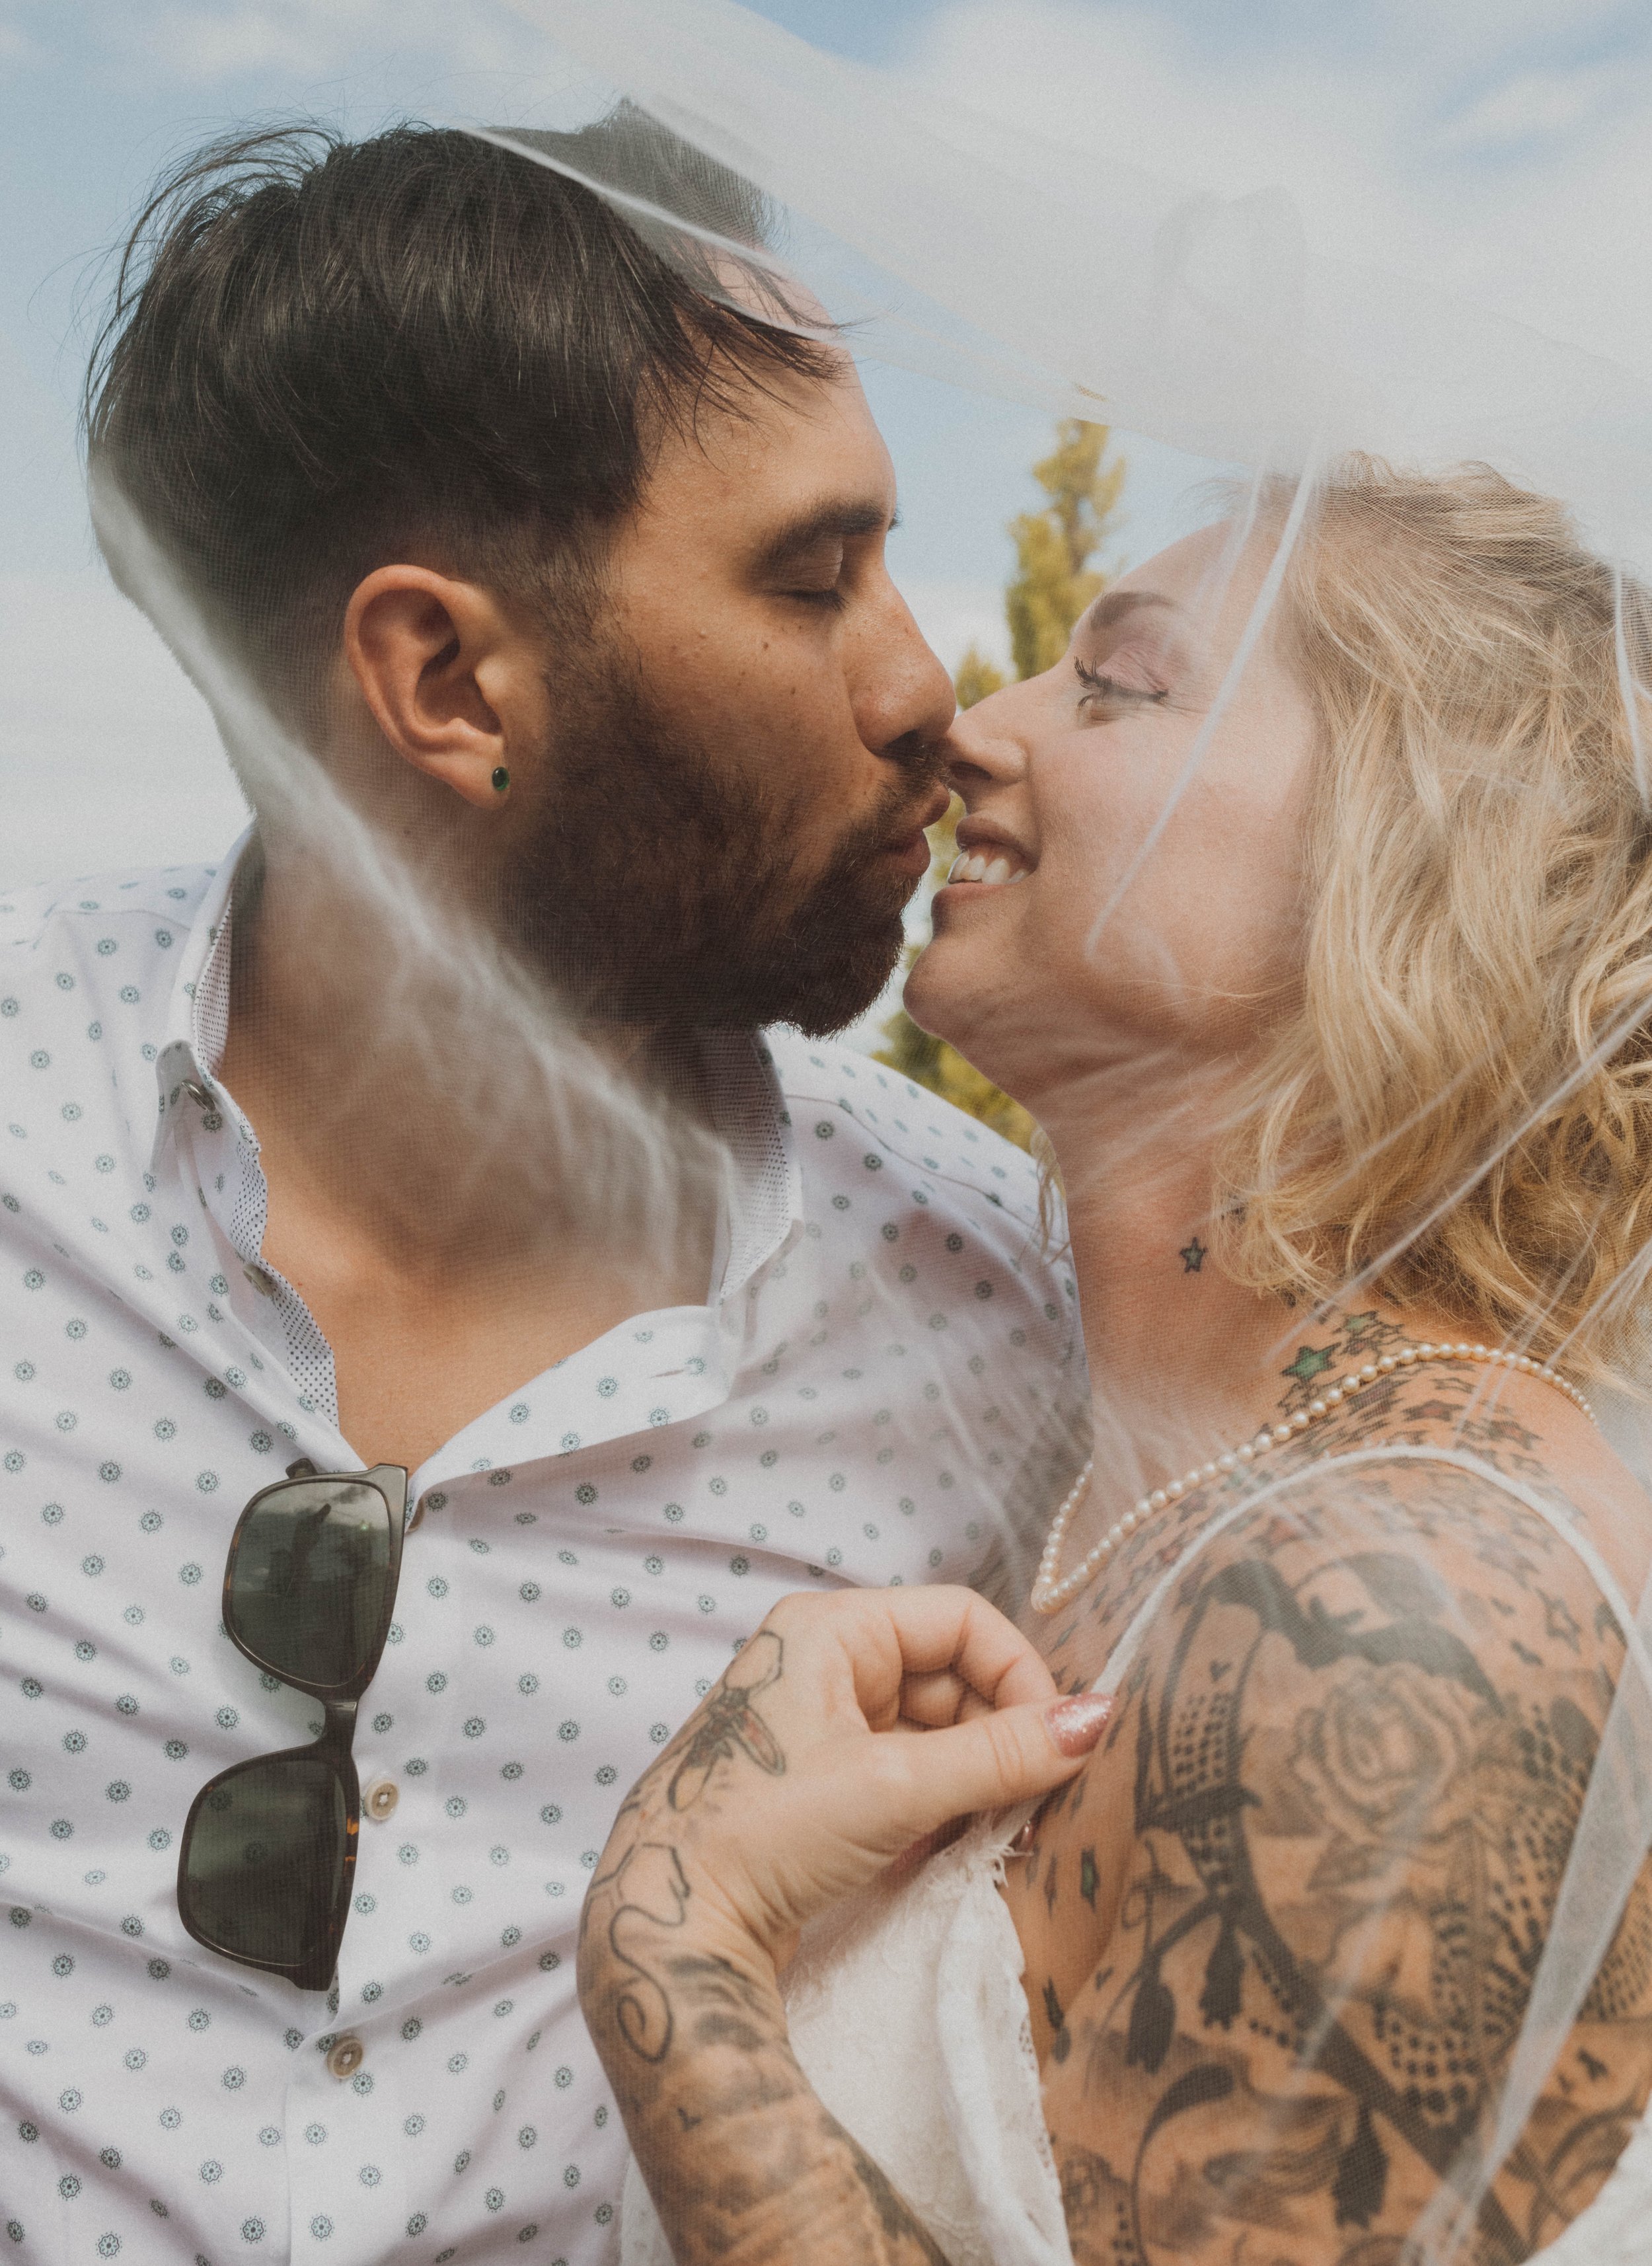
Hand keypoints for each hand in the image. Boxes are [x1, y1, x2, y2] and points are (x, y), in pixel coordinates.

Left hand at [582, 1585, 1110, 1982]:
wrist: (671, 1931)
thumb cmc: (761, 1835)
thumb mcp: (894, 1788)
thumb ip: (1002, 1754)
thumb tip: (1097, 1719)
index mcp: (828, 1630)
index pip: (959, 1619)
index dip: (1019, 1673)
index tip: (1058, 1741)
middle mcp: (823, 1662)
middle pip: (952, 1676)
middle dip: (1002, 1736)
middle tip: (1042, 1802)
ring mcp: (821, 1723)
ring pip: (935, 1730)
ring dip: (979, 1778)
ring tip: (1010, 1832)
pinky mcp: (823, 1782)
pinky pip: (908, 1772)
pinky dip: (945, 1804)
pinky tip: (966, 1847)